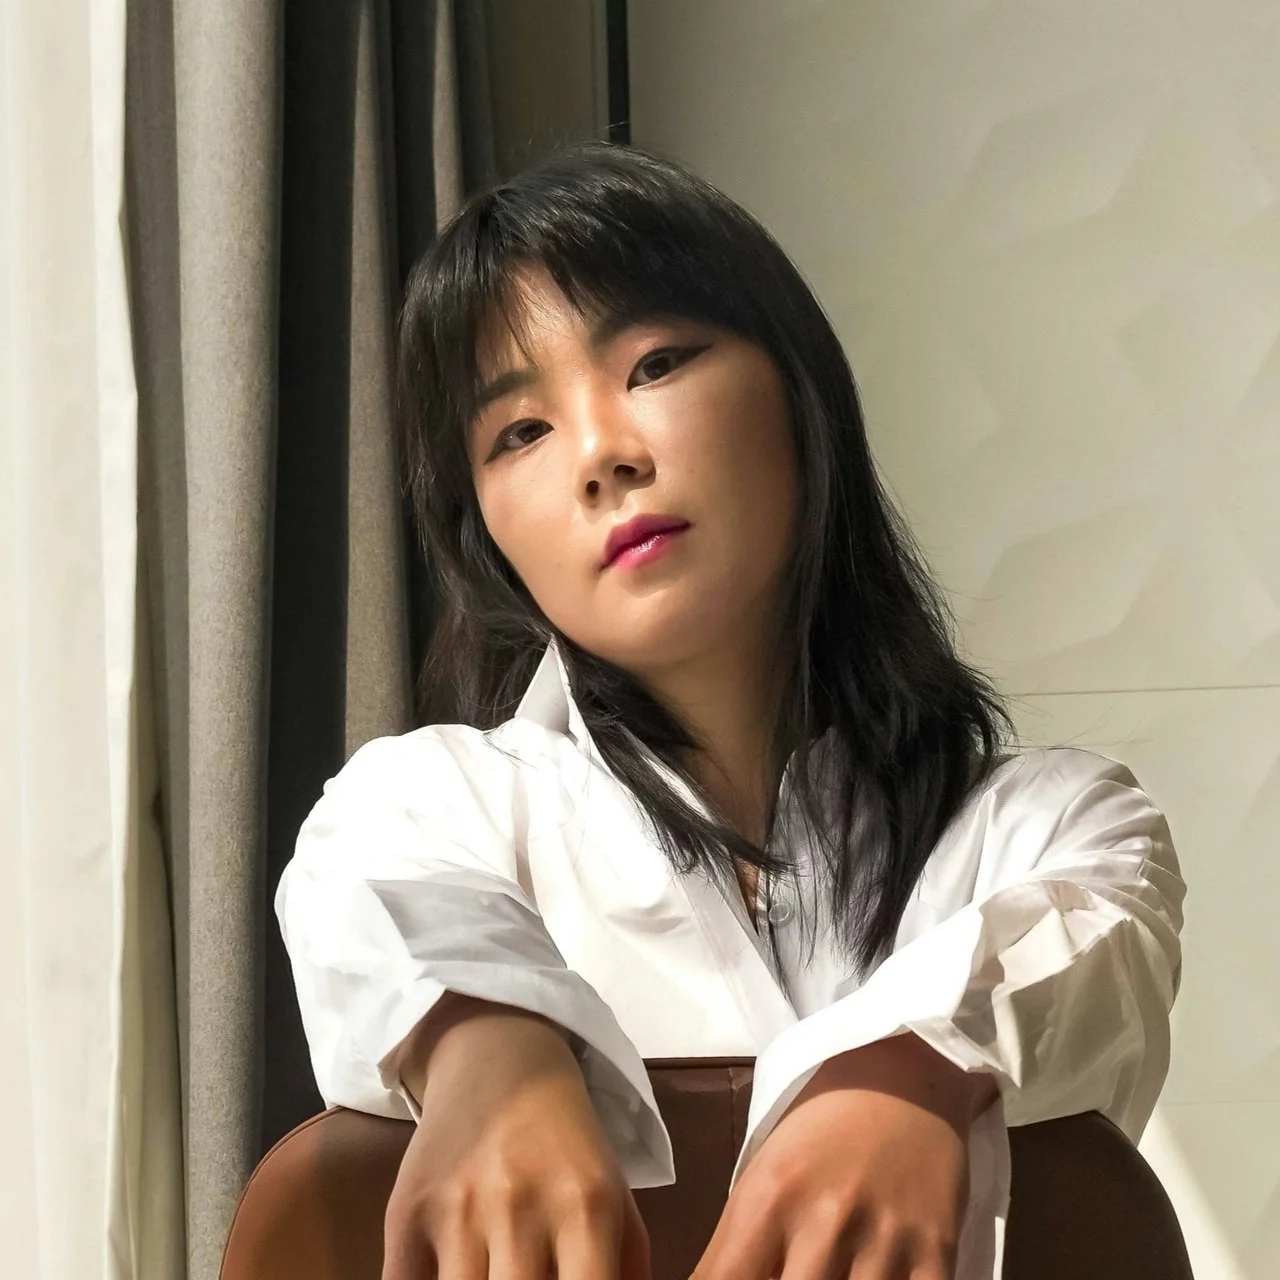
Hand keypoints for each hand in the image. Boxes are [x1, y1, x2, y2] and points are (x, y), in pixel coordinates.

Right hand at [382, 997, 650, 1279]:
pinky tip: (448, 1269)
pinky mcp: (405, 1214)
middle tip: (526, 1277)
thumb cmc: (565, 1142)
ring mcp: (458, 1212)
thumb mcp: (615, 1192)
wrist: (498, 1062)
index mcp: (586, 1208)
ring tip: (492, 1268)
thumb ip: (625, 1264)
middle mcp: (520, 1210)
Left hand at [691, 1033, 996, 1279]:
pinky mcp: (937, 1253)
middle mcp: (824, 1218)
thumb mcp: (766, 1171)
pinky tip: (876, 1278)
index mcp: (770, 1194)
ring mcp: (884, 1240)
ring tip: (833, 1270)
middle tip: (789, 1272)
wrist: (907, 1075)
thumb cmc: (823, 1126)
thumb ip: (745, 1241)